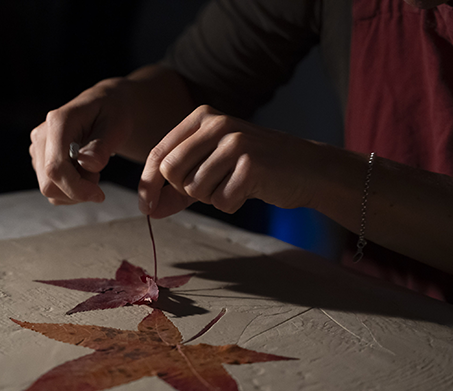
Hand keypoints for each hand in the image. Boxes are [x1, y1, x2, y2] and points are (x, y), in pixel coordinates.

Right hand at [29, 78, 133, 204]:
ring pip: (50, 190)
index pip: (55, 168)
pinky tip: (83, 172)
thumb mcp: (117, 126)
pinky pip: (52, 188)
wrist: (105, 107)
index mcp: (58, 122)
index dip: (76, 188)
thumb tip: (89, 165)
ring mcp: (38, 149)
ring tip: (92, 170)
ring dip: (75, 191)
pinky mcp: (40, 160)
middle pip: (48, 184)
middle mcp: (41, 136)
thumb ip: (102, 147)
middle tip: (98, 176)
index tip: (99, 195)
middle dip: (77, 191)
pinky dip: (70, 190)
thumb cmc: (113, 114)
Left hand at [138, 105, 327, 217]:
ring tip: (234, 185)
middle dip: (185, 191)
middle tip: (211, 188)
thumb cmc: (254, 169)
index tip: (146, 207)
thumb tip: (149, 210)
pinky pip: (221, 200)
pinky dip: (231, 204)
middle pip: (171, 172)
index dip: (147, 184)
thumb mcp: (211, 170)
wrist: (306, 170)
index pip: (159, 153)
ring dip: (211, 197)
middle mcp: (216, 124)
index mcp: (202, 117)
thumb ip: (177, 189)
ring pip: (195, 188)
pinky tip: (248, 191)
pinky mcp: (251, 164)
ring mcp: (235, 142)